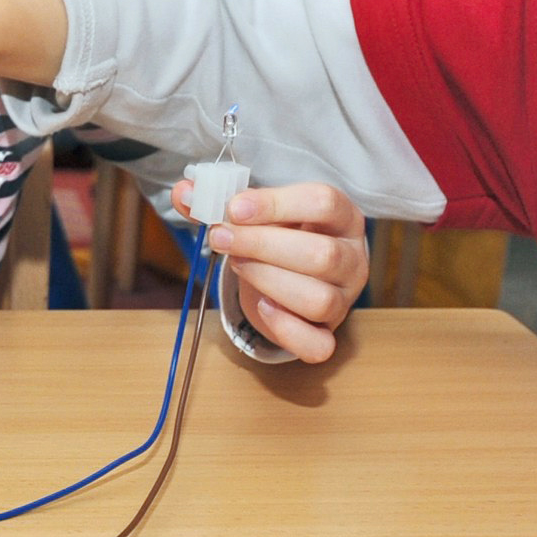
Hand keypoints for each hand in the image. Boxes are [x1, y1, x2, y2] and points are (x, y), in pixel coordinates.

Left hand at [177, 181, 365, 362]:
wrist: (288, 273)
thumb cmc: (278, 235)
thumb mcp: (256, 213)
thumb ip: (219, 201)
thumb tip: (184, 192)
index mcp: (342, 217)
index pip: (324, 203)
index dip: (277, 204)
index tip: (234, 208)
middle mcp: (352, 258)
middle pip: (322, 255)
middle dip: (262, 245)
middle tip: (220, 238)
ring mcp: (344, 299)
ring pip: (320, 300)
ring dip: (268, 282)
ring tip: (237, 265)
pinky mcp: (328, 332)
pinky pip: (318, 344)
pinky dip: (286, 329)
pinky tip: (261, 306)